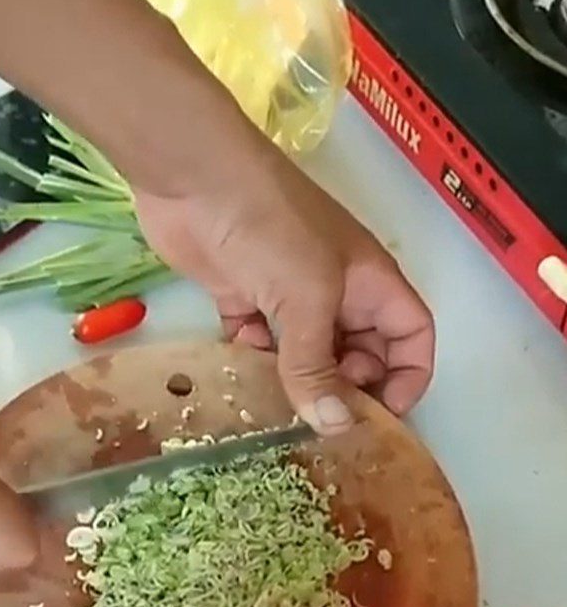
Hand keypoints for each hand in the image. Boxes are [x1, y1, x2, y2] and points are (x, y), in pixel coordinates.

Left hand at [136, 134, 433, 434]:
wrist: (195, 179)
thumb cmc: (272, 229)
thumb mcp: (307, 298)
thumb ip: (317, 364)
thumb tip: (334, 426)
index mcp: (370, 283)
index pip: (410, 334)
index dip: (407, 376)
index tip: (380, 417)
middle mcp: (333, 290)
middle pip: (357, 351)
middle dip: (345, 385)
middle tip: (319, 414)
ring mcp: (284, 292)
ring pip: (303, 350)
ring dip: (295, 378)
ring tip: (279, 410)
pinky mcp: (240, 294)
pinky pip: (256, 339)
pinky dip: (252, 357)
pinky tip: (240, 368)